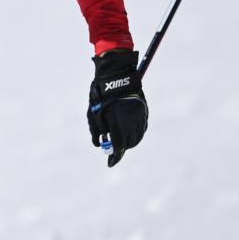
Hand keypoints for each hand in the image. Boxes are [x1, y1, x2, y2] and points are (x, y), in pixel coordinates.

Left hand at [87, 50, 147, 166]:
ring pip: (137, 137)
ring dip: (129, 142)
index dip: (114, 156)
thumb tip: (98, 144)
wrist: (116, 76)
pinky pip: (142, 129)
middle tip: (114, 149)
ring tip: (121, 140)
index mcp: (118, 122)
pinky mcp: (145, 112)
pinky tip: (130, 132)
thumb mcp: (94, 113)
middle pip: (129, 143)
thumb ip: (96, 131)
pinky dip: (136, 134)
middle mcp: (132, 121)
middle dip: (121, 148)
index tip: (110, 163)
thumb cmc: (101, 95)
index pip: (118, 146)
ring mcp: (140, 116)